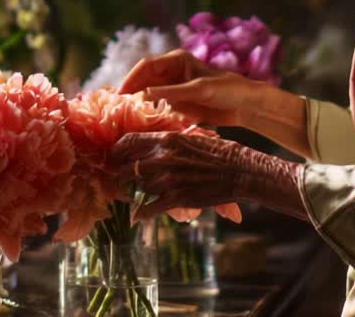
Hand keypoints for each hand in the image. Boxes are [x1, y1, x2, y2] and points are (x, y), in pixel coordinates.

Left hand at [111, 131, 306, 221]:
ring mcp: (168, 179)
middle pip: (128, 168)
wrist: (240, 171)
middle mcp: (163, 158)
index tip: (115, 157)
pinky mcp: (176, 198)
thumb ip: (170, 142)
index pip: (129, 142)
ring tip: (137, 195)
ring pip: (139, 188)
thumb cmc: (220, 153)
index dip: (117, 151)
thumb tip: (153, 145)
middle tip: (121, 180)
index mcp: (166, 139)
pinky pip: (148, 208)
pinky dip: (140, 213)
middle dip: (122, 175)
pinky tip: (137, 216)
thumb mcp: (192, 138)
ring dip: (137, 193)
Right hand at [119, 50, 260, 126]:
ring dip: (138, 103)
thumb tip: (144, 94)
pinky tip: (141, 122)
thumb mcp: (200, 90)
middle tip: (117, 108)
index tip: (120, 94)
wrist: (246, 105)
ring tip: (124, 116)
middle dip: (131, 91)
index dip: (131, 79)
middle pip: (144, 80)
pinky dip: (149, 112)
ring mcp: (174, 88)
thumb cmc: (227, 90)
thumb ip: (173, 92)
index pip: (146, 66)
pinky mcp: (178, 103)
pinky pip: (158, 106)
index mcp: (176, 60)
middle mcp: (172, 72)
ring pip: (148, 93)